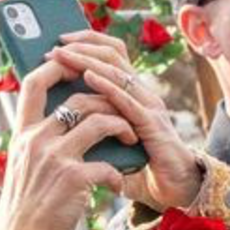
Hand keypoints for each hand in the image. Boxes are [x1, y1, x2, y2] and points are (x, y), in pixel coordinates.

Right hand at [0, 66, 142, 229]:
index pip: (33, 82)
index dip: (58, 67)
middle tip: (123, 112)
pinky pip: (107, 163)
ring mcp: (53, 157)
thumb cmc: (31, 205)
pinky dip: (118, 173)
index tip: (78, 65)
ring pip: (100, 120)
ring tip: (130, 140)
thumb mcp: (25, 165)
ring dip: (122, 127)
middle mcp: (35, 140)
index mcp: (22, 134)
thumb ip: (40, 138)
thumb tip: (66, 114)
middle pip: (79, 99)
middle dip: (108, 101)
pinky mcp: (72, 178)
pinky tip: (117, 184)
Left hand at [45, 30, 202, 209]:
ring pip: (116, 72)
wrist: (173, 189)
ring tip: (63, 55)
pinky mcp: (151, 124)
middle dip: (82, 46)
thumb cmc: (140, 165)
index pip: (111, 53)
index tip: (60, 40)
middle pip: (112, 55)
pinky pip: (126, 100)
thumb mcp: (110, 137)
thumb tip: (56, 114)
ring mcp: (149, 106)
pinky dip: (105, 86)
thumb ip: (92, 122)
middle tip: (55, 46)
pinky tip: (87, 77)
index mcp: (132, 92)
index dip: (87, 42)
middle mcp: (142, 93)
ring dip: (87, 60)